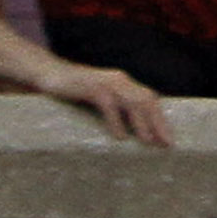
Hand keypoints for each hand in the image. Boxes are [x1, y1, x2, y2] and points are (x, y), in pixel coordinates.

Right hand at [36, 57, 171, 147]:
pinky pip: (109, 106)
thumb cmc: (71, 89)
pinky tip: (119, 137)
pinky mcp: (92, 88)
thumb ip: (112, 105)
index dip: (161, 119)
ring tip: (148, 142)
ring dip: (142, 123)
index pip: (149, 100)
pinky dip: (116, 122)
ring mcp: (107, 83)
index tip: (168, 139)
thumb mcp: (97, 96)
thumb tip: (125, 127)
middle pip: (147, 101)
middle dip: (158, 123)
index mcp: (124, 83)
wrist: (49, 73)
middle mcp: (120, 80)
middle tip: (166, 144)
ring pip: (133, 103)